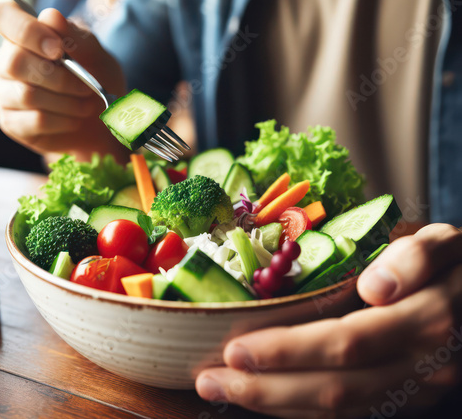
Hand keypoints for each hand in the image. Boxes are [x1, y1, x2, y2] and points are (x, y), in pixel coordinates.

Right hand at [0, 0, 127, 161]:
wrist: (104, 121)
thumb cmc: (97, 81)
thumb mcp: (97, 56)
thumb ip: (76, 37)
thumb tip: (51, 16)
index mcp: (22, 36)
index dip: (26, 29)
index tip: (58, 49)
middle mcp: (5, 62)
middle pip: (15, 62)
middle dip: (61, 78)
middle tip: (87, 87)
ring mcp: (4, 94)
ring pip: (27, 94)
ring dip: (68, 102)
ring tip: (86, 104)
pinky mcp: (12, 123)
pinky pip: (36, 120)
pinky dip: (64, 120)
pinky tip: (75, 119)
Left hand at [196, 224, 461, 417]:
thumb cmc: (457, 264)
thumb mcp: (445, 243)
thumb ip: (416, 258)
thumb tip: (376, 287)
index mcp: (423, 321)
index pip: (343, 343)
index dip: (288, 351)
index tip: (235, 348)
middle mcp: (417, 366)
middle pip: (333, 387)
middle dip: (266, 388)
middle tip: (208, 380)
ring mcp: (410, 389)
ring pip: (338, 410)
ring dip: (274, 404)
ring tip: (222, 391)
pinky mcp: (401, 398)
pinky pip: (348, 412)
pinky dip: (300, 408)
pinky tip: (264, 398)